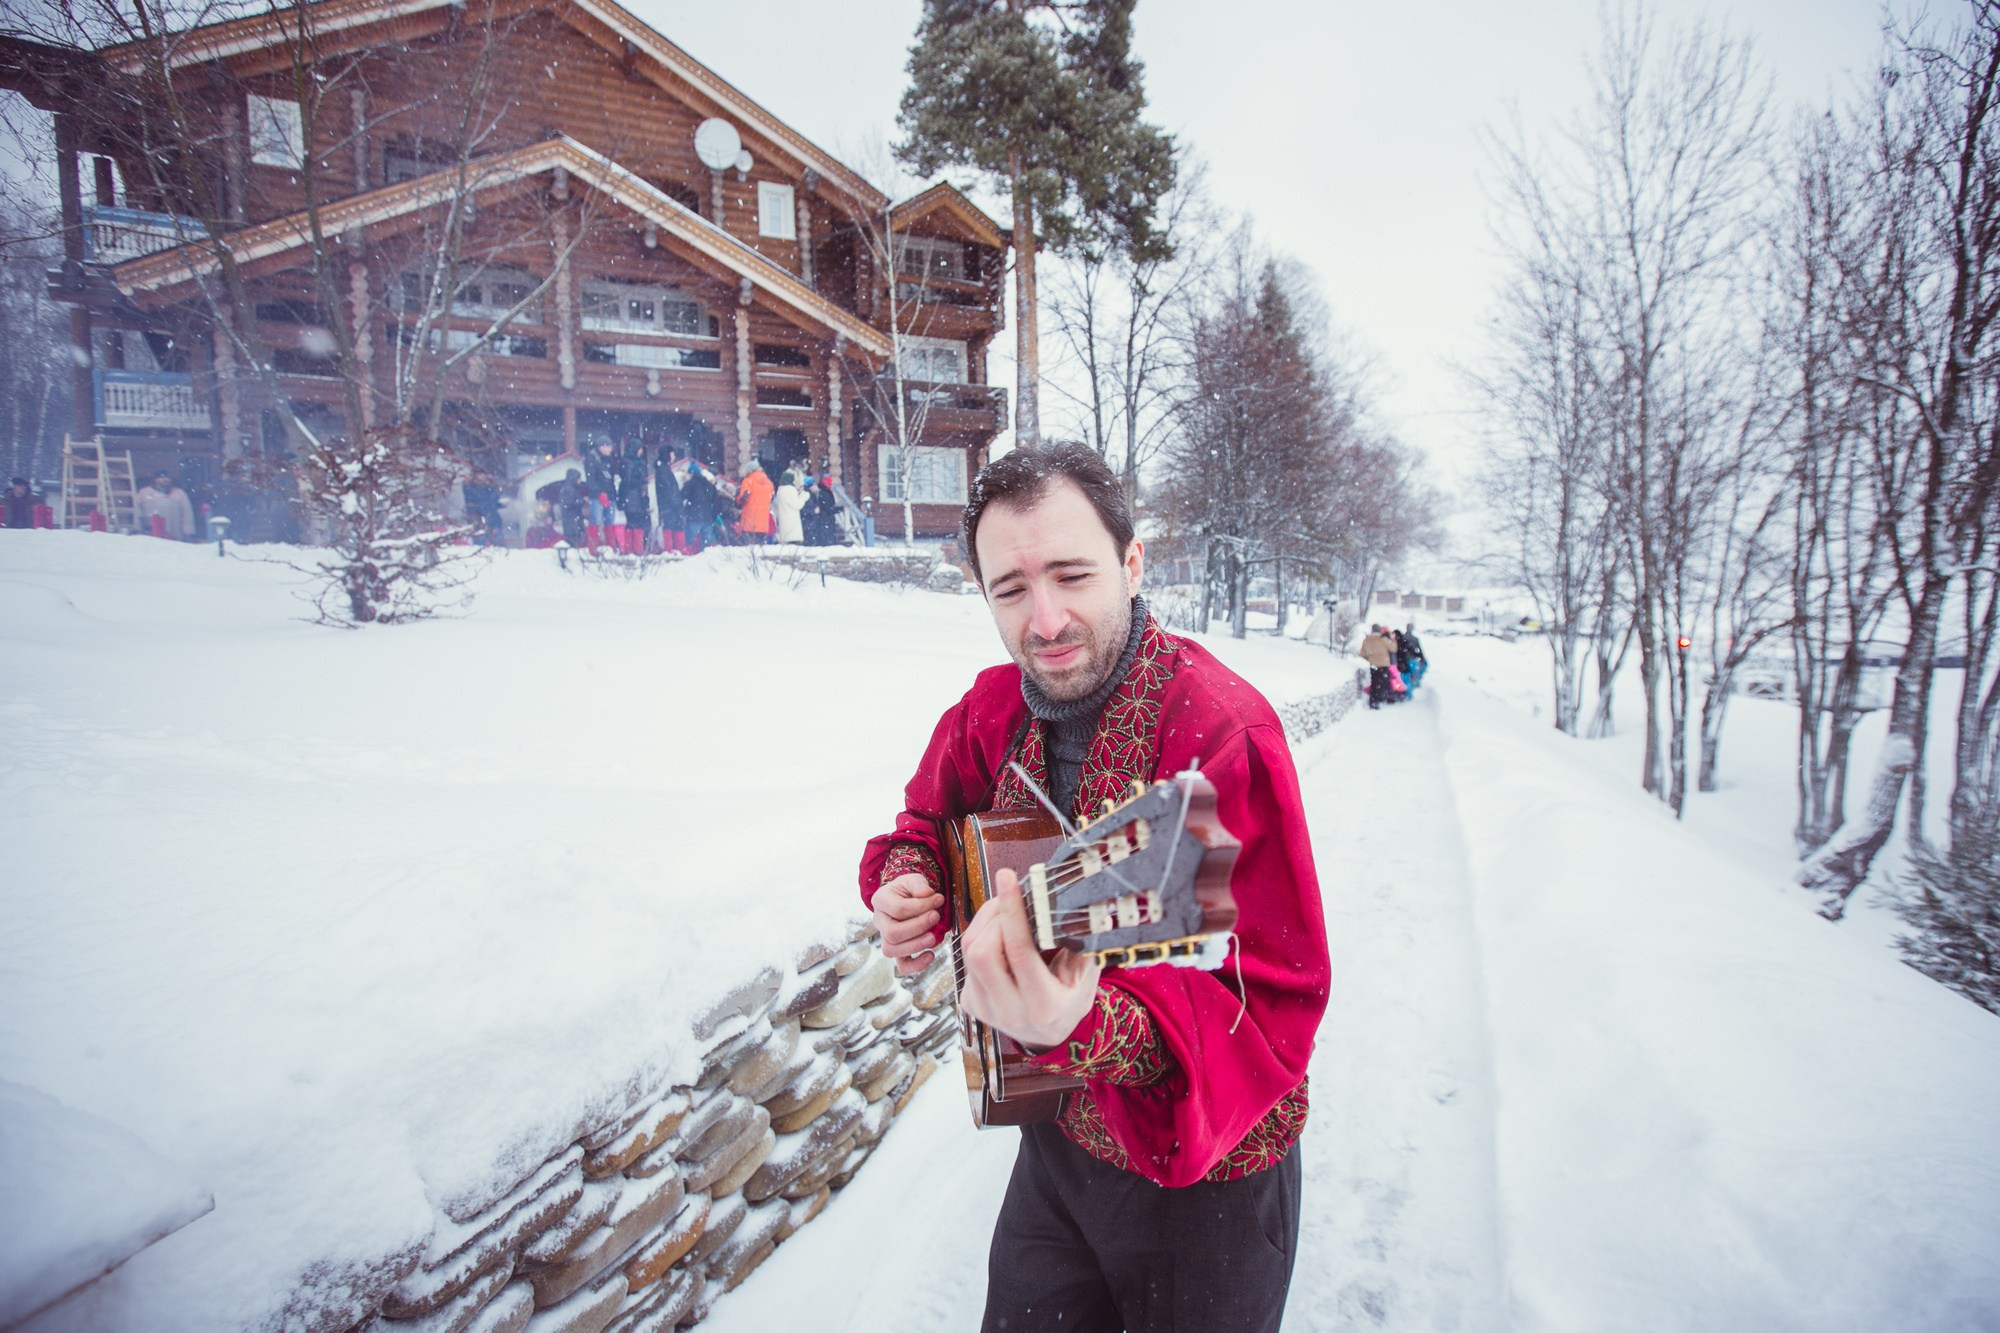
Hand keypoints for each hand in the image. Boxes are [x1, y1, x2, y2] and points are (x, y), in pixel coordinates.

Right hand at [874, 873, 944, 976]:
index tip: (938, 900)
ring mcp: (886, 938)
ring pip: (892, 950)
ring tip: (934, 937)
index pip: (897, 909)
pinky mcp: (898, 951)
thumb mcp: (913, 879)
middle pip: (892, 933)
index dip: (920, 906)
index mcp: (880, 900)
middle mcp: (879, 921)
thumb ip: (919, 884)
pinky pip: (901, 965)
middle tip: (936, 917)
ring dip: (916, 945)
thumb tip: (926, 894)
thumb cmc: (909, 889)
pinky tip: (931, 955)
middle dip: (918, 927)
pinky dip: (916, 965)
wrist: (905, 898)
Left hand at [958, 868, 1101, 1049]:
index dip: (1012, 911)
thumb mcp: (1086, 977)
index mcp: (1044, 1006)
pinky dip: (980, 938)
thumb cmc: (1070, 999)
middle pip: (982, 952)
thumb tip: (1073, 903)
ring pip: (969, 953)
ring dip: (985, 922)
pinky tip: (999, 935)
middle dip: (994, 916)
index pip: (1020, 951)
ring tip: (1006, 910)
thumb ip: (1080, 944)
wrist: (1048, 1036)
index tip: (1008, 878)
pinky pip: (966, 961)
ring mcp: (985, 1010)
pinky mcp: (970, 1003)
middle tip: (1011, 897)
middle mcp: (1010, 1012)